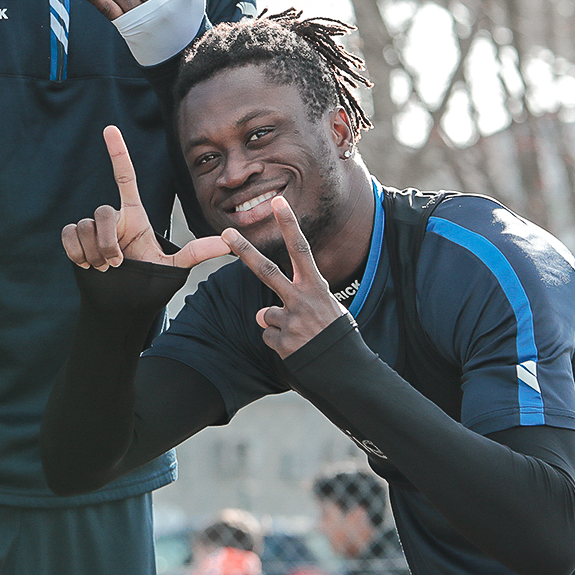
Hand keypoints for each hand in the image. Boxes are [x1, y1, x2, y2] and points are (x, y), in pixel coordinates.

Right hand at [61, 126, 229, 270]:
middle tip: (116, 265)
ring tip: (104, 268)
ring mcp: (92, 228)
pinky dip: (77, 253)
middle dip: (108, 244)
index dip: (118, 152)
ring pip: (84, 228)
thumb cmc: (148, 282)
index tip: (110, 129)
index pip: (126, 177)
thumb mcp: (173, 267)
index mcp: (134, 215)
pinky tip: (86, 265)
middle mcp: (112, 217)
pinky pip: (69, 236)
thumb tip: (228, 243)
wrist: (123, 304)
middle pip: (102, 213)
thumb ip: (197, 252)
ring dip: (94, 253)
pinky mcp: (74, 239)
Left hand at [224, 196, 347, 357]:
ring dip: (278, 325)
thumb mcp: (328, 310)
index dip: (289, 225)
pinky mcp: (282, 343)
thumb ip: (296, 303)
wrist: (348, 372)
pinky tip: (298, 349)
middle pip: (266, 270)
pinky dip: (279, 343)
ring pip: (265, 315)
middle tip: (226, 232)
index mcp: (316, 287)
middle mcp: (302, 300)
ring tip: (301, 336)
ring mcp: (291, 321)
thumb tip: (262, 314)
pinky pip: (268, 336)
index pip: (301, 249)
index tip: (278, 202)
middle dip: (244, 250)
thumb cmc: (338, 336)